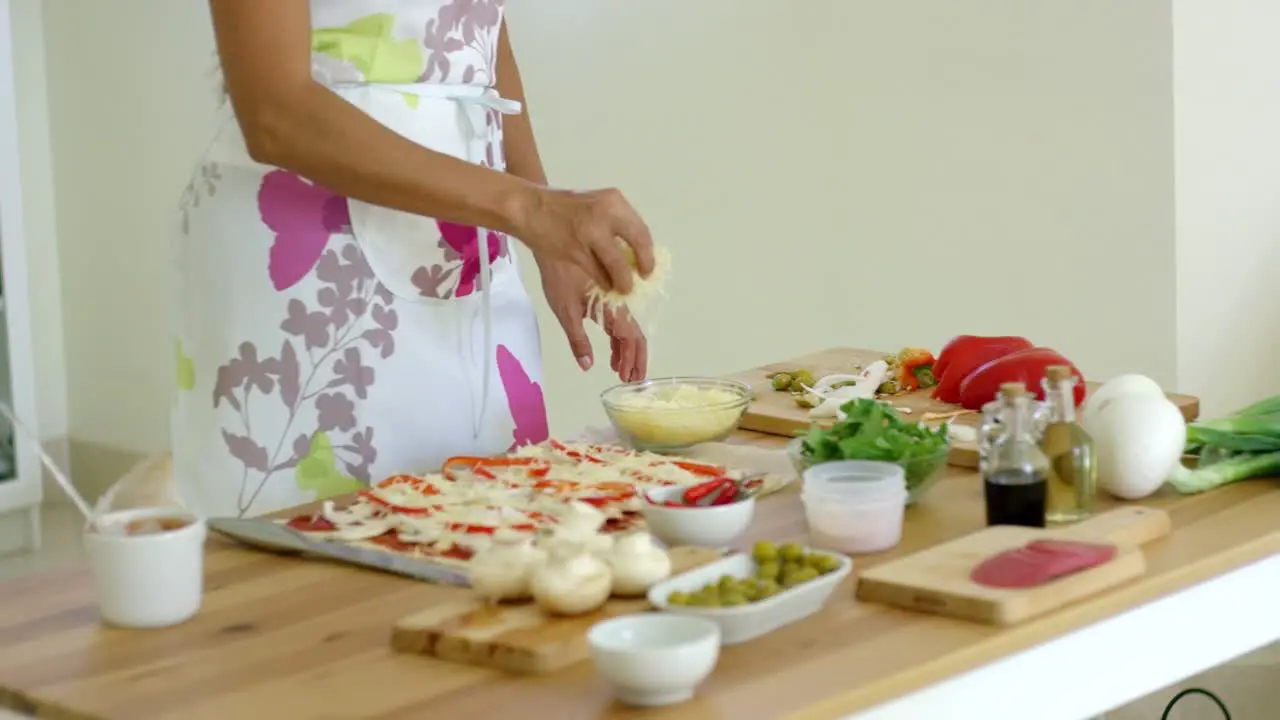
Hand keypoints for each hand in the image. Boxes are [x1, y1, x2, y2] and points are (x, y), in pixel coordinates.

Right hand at [514, 187, 654, 294]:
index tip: (648, 266)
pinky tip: (605, 284)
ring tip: (623, 288)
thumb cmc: (563, 208)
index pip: (641, 229)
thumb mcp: (595, 205)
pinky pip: (599, 273)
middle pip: (638, 243)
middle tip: (641, 278)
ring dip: (623, 281)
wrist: (529, 208)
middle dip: (644, 264)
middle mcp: (606, 213)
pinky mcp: (576, 250)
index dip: (648, 251)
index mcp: (614, 201)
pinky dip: (604, 282)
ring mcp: (591, 232)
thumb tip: (636, 250)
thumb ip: (615, 222)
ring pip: (618, 264)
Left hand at [540, 258, 647, 380]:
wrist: (556, 240)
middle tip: (629, 378)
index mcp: (612, 306)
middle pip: (634, 334)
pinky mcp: (609, 291)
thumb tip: (587, 365)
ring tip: (620, 368)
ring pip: (629, 327)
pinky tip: (613, 348)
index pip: (629, 338)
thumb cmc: (558, 273)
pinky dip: (619, 336)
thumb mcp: (564, 309)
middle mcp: (619, 301)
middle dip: (634, 358)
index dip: (632, 359)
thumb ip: (578, 339)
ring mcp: (616, 296)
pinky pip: (621, 317)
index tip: (627, 377)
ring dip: (626, 349)